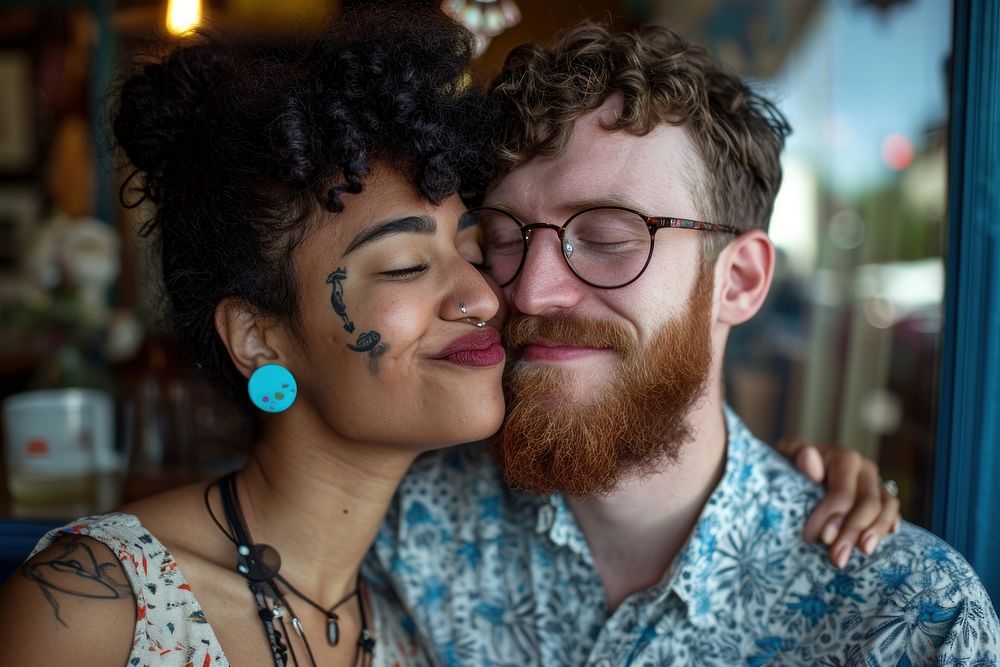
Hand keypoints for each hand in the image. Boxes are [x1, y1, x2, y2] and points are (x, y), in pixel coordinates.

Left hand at [779, 438, 901, 568]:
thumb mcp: (787, 454)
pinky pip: (893, 509)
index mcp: (843, 458)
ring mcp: (876, 481)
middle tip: (836, 558)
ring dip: (875, 533)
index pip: (843, 494)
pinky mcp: (882, 495)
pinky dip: (890, 523)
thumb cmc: (792, 462)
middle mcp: (864, 468)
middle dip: (852, 532)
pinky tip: (887, 537)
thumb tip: (810, 458)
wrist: (798, 462)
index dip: (831, 518)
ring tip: (863, 552)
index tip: (814, 537)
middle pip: (868, 504)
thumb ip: (797, 454)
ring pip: (886, 508)